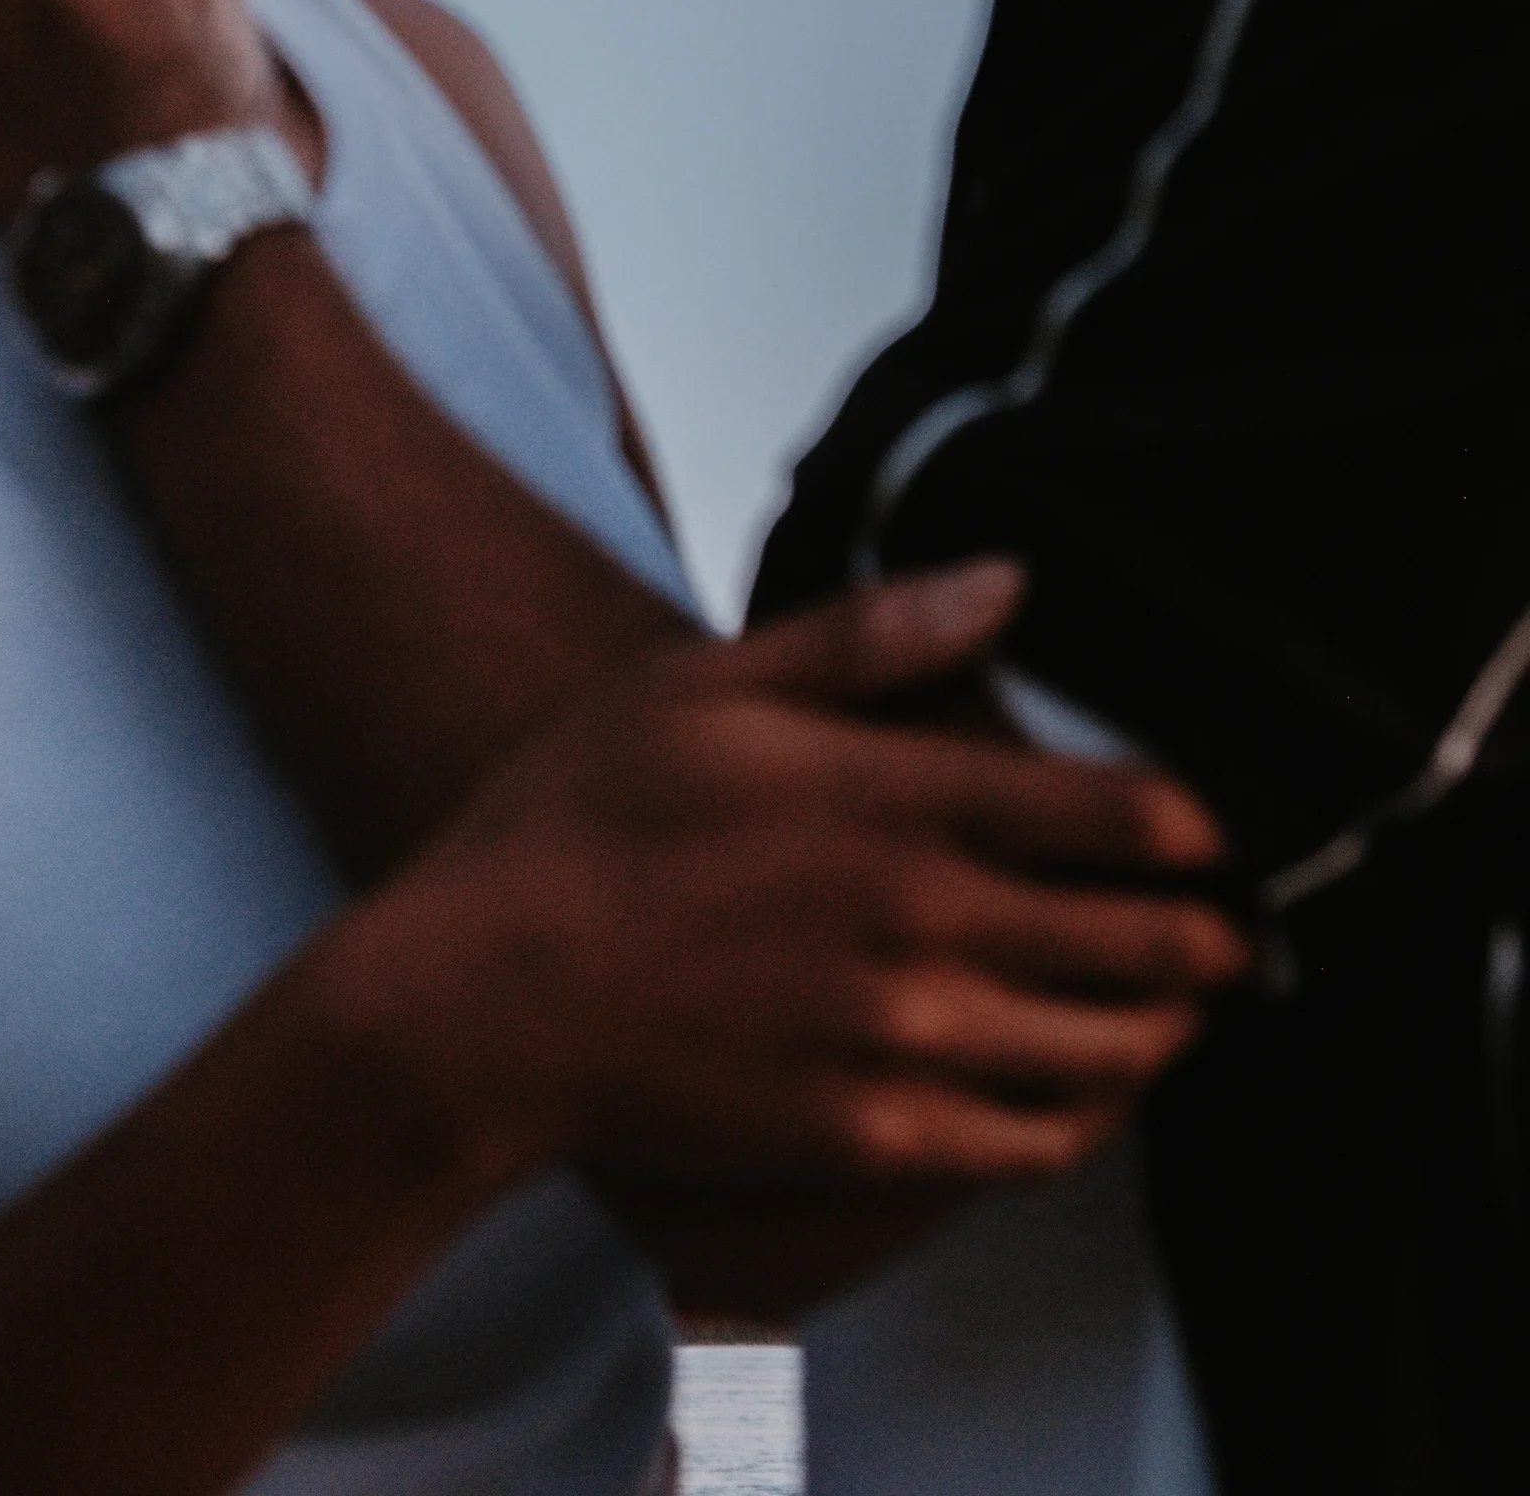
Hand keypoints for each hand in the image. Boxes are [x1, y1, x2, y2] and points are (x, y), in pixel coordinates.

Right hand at [338, 563, 1246, 1239]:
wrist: (481, 1002)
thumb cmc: (581, 819)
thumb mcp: (708, 683)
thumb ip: (870, 636)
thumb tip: (1011, 579)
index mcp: (899, 803)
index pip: (1118, 814)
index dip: (1199, 823)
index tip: (1223, 826)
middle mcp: (928, 928)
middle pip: (1143, 940)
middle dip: (1212, 931)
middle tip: (1241, 921)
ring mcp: (906, 1045)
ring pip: (1109, 1049)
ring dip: (1168, 1022)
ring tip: (1185, 1002)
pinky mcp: (872, 1139)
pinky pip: (1035, 1142)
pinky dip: (1089, 1113)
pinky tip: (1087, 1088)